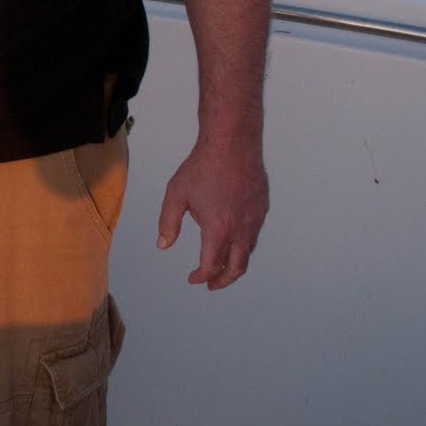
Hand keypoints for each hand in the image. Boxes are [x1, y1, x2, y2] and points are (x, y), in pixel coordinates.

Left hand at [156, 137, 267, 289]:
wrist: (231, 142)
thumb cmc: (202, 166)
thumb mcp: (176, 194)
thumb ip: (168, 223)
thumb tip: (163, 245)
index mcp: (218, 228)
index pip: (211, 265)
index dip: (201, 276)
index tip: (193, 278)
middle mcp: (240, 228)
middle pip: (236, 268)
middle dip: (223, 280)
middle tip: (211, 284)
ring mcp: (254, 218)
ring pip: (247, 252)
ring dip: (234, 264)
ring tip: (221, 266)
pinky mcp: (262, 208)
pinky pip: (254, 234)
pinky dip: (243, 245)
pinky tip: (232, 239)